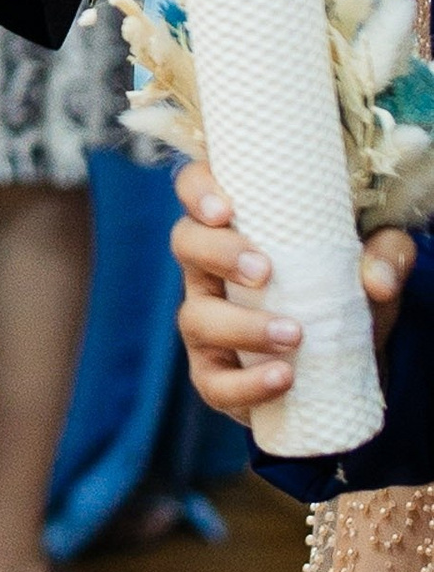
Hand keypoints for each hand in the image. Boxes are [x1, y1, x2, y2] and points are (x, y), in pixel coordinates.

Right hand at [171, 163, 412, 417]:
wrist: (350, 358)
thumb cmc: (347, 287)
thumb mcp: (377, 258)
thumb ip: (387, 254)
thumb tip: (376, 280)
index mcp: (234, 225)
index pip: (195, 187)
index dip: (198, 191)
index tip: (225, 209)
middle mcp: (208, 268)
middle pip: (185, 243)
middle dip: (218, 254)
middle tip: (264, 271)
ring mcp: (206, 321)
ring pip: (196, 317)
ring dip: (242, 326)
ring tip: (294, 335)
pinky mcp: (215, 373)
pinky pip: (213, 382)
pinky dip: (246, 384)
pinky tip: (284, 377)